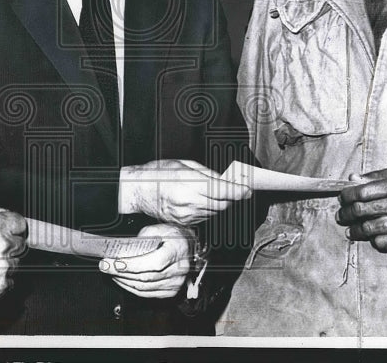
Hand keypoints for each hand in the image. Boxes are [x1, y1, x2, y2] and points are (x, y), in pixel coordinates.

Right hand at [0, 198, 26, 304]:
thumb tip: (2, 212)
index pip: (21, 224)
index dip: (11, 227)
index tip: (6, 231)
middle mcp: (3, 246)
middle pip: (20, 244)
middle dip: (8, 244)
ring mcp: (1, 269)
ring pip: (15, 264)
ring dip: (3, 262)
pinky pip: (8, 282)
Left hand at [98, 224, 194, 298]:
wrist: (190, 248)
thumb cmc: (175, 236)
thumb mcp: (161, 228)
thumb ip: (145, 236)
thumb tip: (128, 248)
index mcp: (177, 251)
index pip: (152, 263)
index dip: (131, 265)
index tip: (113, 261)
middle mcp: (178, 270)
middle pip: (145, 277)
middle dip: (120, 272)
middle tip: (105, 266)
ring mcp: (175, 284)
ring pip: (143, 287)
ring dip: (123, 281)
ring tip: (111, 272)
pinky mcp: (170, 292)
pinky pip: (147, 294)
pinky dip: (131, 288)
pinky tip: (121, 280)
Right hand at [119, 159, 250, 225]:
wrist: (138, 191)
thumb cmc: (158, 174)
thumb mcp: (184, 164)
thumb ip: (207, 173)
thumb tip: (225, 179)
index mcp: (191, 184)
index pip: (224, 191)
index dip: (239, 191)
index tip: (248, 190)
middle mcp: (190, 202)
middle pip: (223, 204)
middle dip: (232, 197)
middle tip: (237, 189)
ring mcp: (188, 215)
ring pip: (216, 212)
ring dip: (222, 204)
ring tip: (218, 193)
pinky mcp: (185, 223)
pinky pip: (205, 218)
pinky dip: (210, 210)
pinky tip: (204, 201)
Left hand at [336, 164, 386, 252]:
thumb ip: (376, 175)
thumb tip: (352, 180)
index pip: (363, 192)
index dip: (348, 195)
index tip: (342, 197)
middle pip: (364, 211)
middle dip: (347, 213)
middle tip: (341, 214)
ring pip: (371, 229)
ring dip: (355, 230)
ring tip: (349, 228)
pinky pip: (384, 243)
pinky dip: (373, 239)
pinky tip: (370, 235)